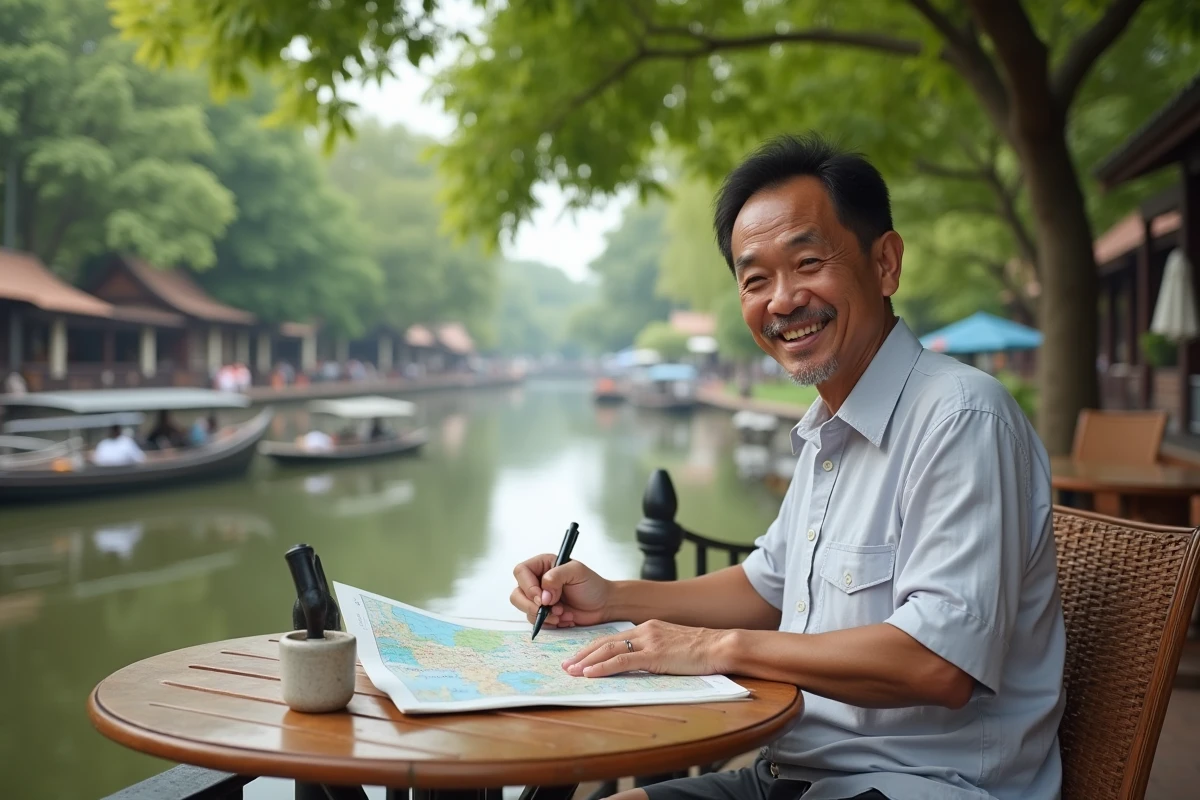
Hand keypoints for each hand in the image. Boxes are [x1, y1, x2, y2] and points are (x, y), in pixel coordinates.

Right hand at [510, 554, 610, 628]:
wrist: (603, 604)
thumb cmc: (591, 584)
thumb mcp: (577, 572)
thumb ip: (557, 576)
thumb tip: (543, 594)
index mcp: (542, 565)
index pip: (521, 572)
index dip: (528, 586)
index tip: (542, 597)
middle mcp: (537, 581)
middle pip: (517, 593)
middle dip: (532, 605)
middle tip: (551, 610)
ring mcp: (539, 599)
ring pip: (524, 609)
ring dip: (544, 616)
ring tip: (563, 613)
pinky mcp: (543, 614)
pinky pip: (536, 621)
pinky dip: (550, 623)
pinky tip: (565, 618)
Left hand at [563, 620, 732, 677]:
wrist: (720, 645)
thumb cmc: (702, 650)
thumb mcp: (673, 646)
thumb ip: (655, 651)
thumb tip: (641, 664)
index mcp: (648, 628)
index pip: (613, 637)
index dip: (593, 648)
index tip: (578, 657)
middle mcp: (645, 631)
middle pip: (605, 641)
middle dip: (583, 654)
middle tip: (566, 665)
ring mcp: (649, 641)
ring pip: (609, 650)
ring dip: (586, 662)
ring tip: (571, 671)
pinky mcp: (655, 655)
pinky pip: (622, 661)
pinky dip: (603, 667)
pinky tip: (590, 673)